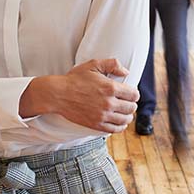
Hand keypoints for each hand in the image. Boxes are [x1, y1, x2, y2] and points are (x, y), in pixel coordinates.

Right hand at [21, 59, 138, 133]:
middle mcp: (109, 103)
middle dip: (132, 104)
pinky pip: (115, 129)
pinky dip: (120, 126)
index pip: (134, 95)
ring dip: (128, 116)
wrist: (59, 94)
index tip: (130, 93)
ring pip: (125, 120)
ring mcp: (103, 115)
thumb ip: (112, 64)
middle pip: (131, 108)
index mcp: (111, 87)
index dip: (134, 93)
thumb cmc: (75, 78)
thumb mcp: (93, 64)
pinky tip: (119, 122)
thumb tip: (126, 71)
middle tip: (128, 102)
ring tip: (125, 112)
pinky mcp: (96, 125)